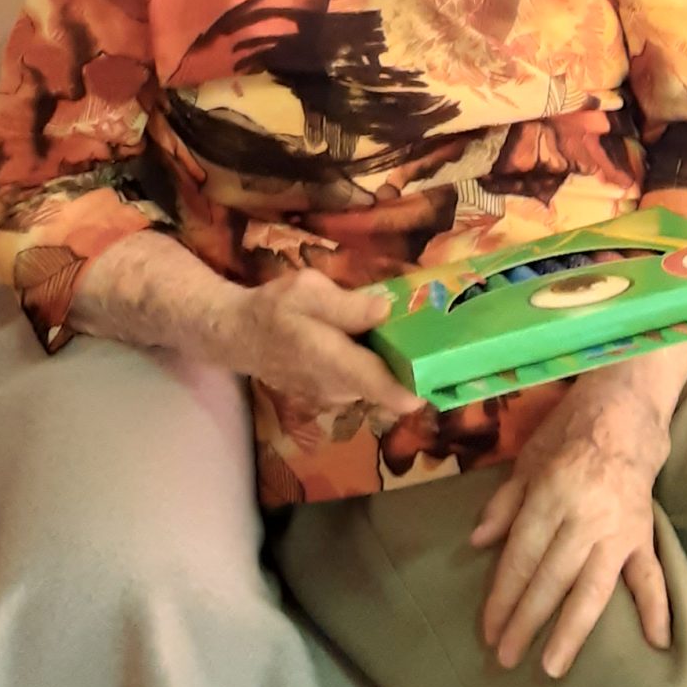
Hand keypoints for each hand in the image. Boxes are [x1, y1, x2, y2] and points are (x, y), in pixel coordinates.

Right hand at [228, 269, 430, 424]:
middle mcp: (340, 389)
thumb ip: (346, 304)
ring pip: (378, 383)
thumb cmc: (273, 308)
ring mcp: (335, 395)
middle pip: (390, 385)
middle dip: (412, 364)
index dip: (420, 386)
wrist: (239, 335)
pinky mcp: (331, 393)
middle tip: (434, 333)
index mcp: (335, 362)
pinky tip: (378, 340)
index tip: (447, 372)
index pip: (385, 388)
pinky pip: (365, 382)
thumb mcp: (307, 290)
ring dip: (395, 364)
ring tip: (411, 332)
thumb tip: (385, 310)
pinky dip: (376, 365)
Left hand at [469, 378, 672, 678]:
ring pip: (592, 588)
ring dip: (572, 630)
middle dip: (526, 620)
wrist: (626, 411)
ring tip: (554, 666)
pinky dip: (656, 608)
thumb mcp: (527, 458)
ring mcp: (617, 530)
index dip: (503, 596)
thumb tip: (478, 543)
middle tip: (507, 658)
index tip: (489, 630)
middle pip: (550, 578)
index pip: (521, 556)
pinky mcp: (643, 535)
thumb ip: (504, 502)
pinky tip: (656, 644)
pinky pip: (651, 575)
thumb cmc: (569, 432)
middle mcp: (583, 518)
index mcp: (550, 496)